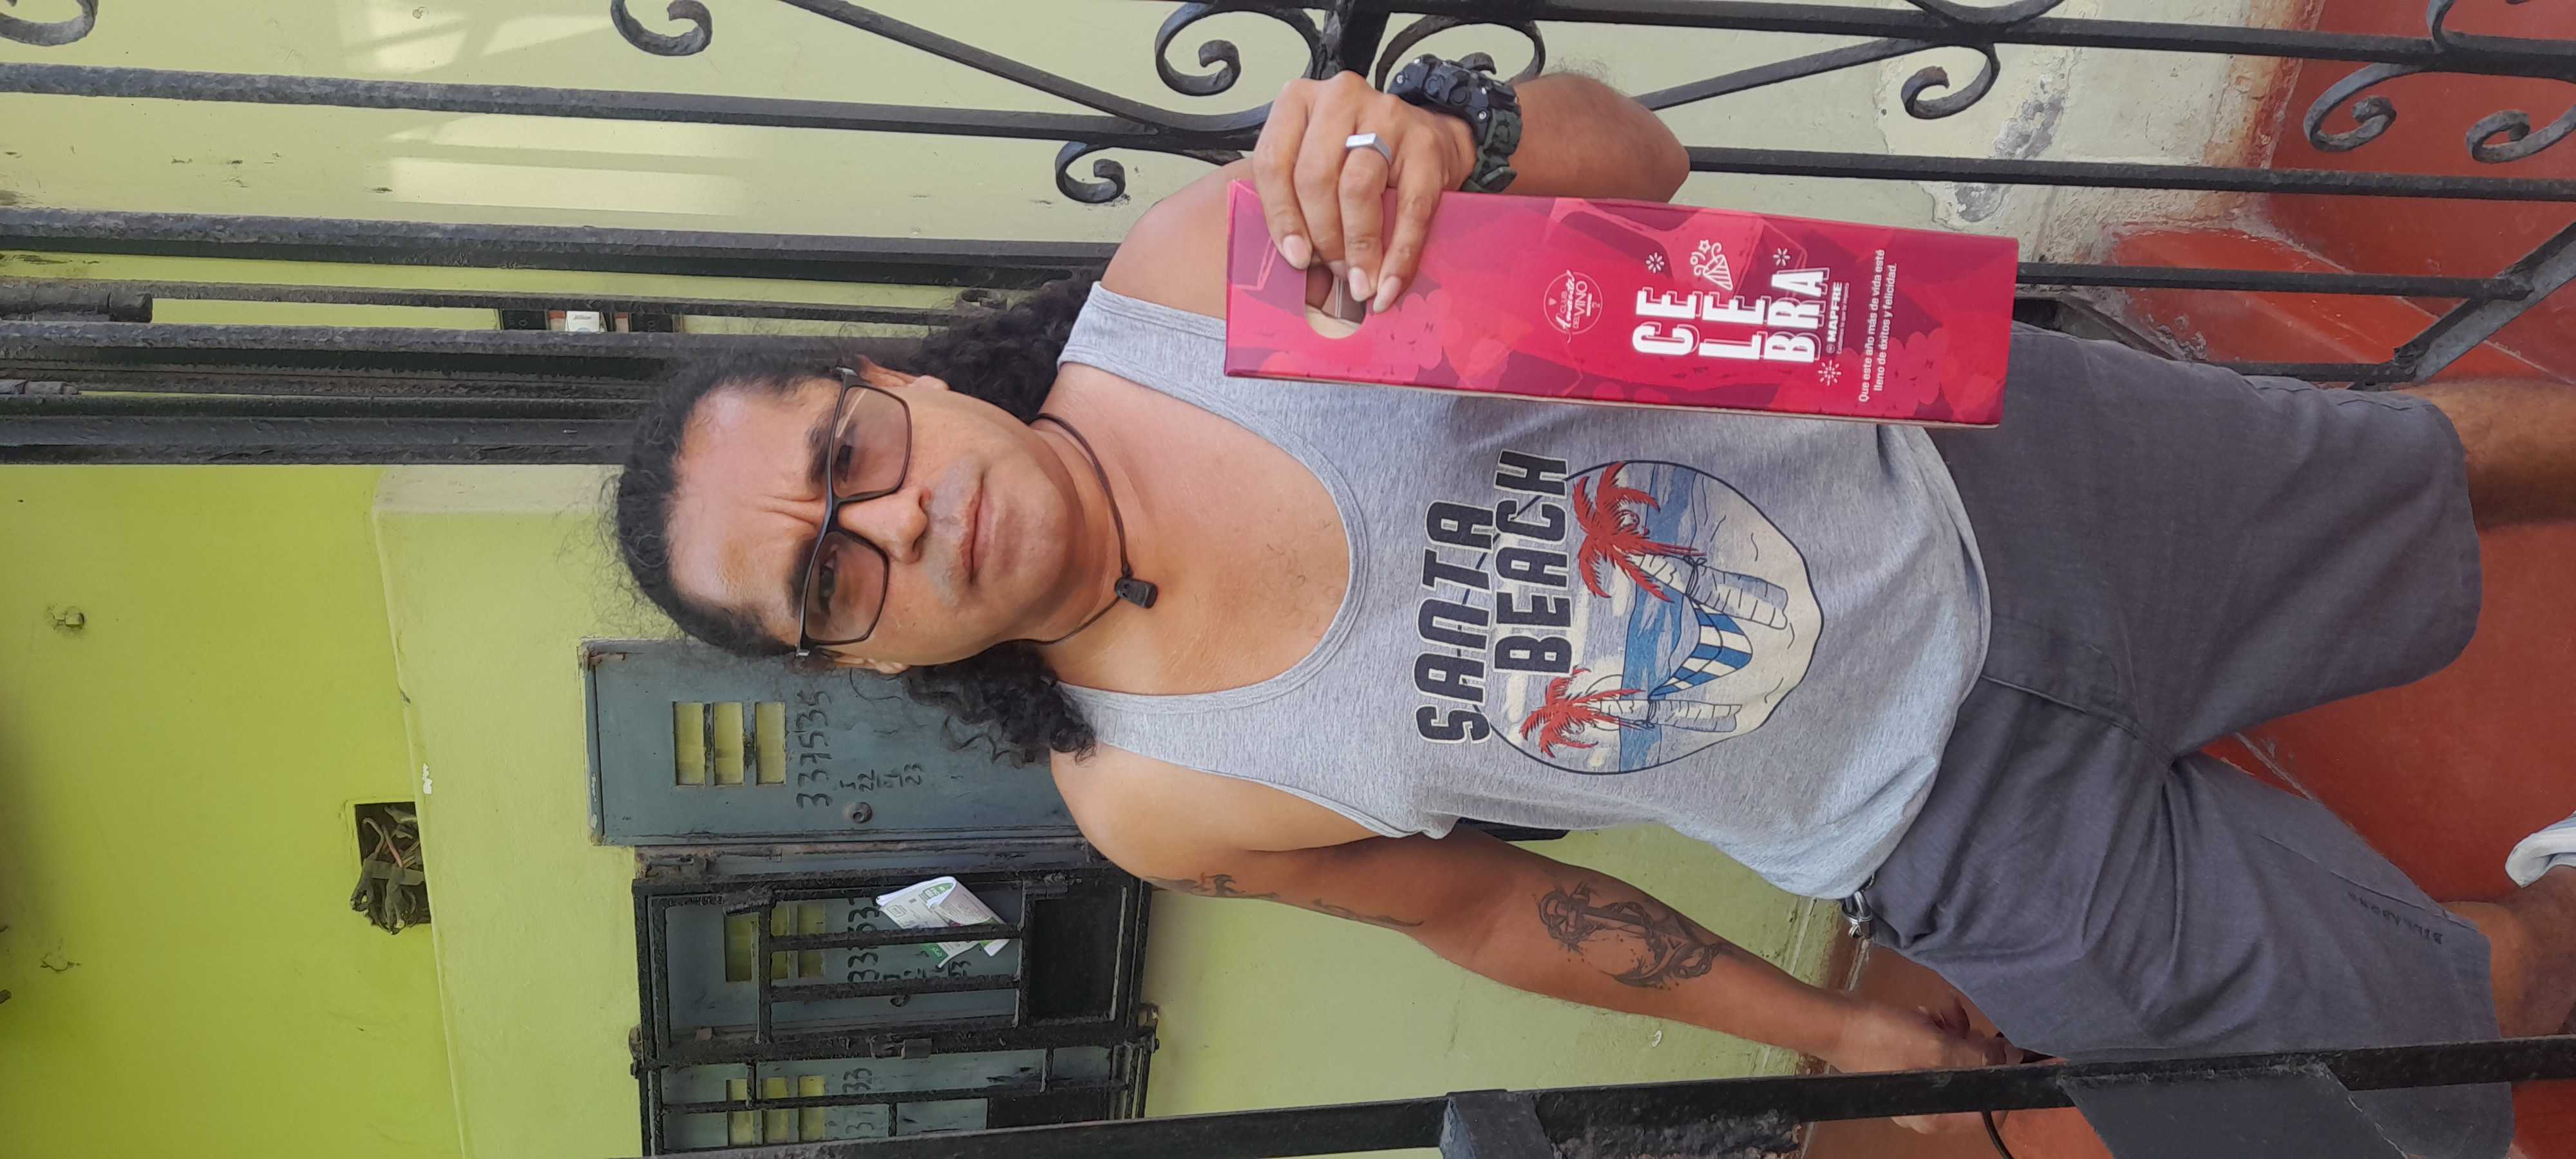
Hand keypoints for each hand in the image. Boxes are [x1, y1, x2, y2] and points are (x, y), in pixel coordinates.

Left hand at [1251, 71, 1476, 314]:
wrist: (1427, 137)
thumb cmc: (1357, 156)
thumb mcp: (1315, 162)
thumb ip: (1295, 199)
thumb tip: (1296, 261)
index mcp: (1297, 102)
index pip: (1274, 163)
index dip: (1282, 217)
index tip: (1296, 258)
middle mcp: (1339, 98)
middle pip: (1315, 177)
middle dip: (1323, 237)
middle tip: (1334, 272)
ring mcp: (1386, 115)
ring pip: (1357, 189)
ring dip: (1358, 248)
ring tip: (1360, 282)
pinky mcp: (1425, 143)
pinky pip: (1409, 209)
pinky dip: (1399, 255)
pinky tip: (1389, 283)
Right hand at [1824, 996, 2014, 1135]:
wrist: (1835, 1021)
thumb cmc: (1884, 1039)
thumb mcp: (1937, 1048)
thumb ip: (1980, 1058)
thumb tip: (2013, 1058)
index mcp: (1939, 1116)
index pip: (1992, 1109)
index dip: (2007, 1080)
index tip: (2013, 1051)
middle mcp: (1932, 1107)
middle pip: (1976, 1080)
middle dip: (1977, 1049)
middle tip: (1968, 1027)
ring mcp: (1918, 1084)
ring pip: (1958, 1060)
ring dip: (1957, 1033)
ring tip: (1943, 1014)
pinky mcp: (1908, 1062)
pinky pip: (1937, 1050)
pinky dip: (1938, 1030)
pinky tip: (1928, 1013)